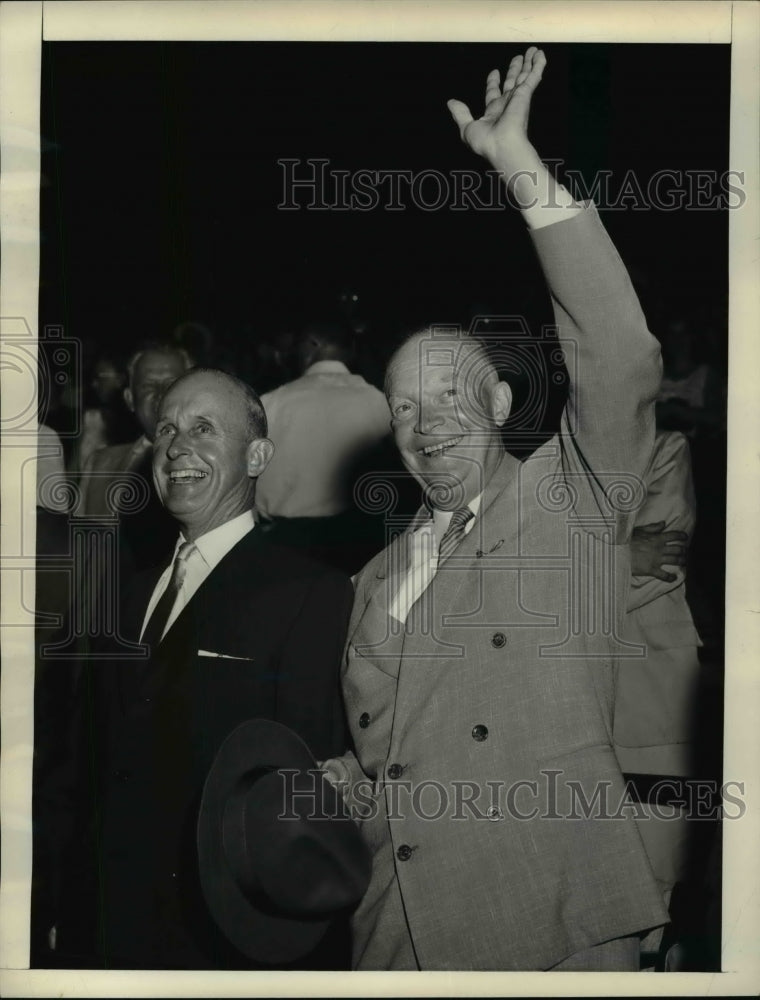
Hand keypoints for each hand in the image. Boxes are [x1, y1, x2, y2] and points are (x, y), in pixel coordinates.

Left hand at [447, 47, 546, 170]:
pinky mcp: (525, 95)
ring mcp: (518, 99)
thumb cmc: (485, 143)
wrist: (502, 146)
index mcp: (493, 112)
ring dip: (529, 63)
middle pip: (512, 82)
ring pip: (525, 76)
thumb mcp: (466, 127)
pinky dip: (538, 65)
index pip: (493, 93)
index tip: (494, 72)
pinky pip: (534, 76)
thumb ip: (460, 113)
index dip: (493, 81)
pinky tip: (540, 54)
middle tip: (519, 57)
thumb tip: (451, 102)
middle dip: (515, 69)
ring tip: (533, 50)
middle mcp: (507, 104)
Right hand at [631, 521, 687, 581]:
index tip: (685, 537)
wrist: (617, 553)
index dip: (682, 536)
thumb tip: (663, 524)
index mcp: (656, 538)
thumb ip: (652, 527)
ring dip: (681, 561)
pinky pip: (665, 575)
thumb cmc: (626, 540)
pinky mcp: (651, 570)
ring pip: (675, 561)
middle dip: (683, 551)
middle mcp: (659, 549)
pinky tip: (674, 578)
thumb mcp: (638, 530)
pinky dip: (671, 577)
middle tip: (684, 552)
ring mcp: (656, 560)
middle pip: (678, 549)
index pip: (674, 535)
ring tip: (683, 562)